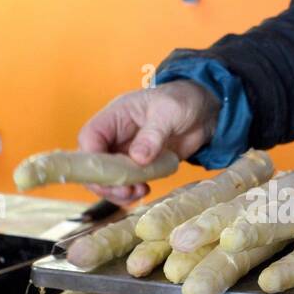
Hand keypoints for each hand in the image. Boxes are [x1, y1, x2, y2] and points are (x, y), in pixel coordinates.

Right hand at [77, 80, 219, 203]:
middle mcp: (115, 136)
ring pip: (108, 177)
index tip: (107, 175)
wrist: (203, 112)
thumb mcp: (169, 112)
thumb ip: (153, 134)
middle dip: (105, 181)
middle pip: (94, 162)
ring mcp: (126, 153)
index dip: (91, 158)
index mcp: (115, 116)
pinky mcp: (139, 166)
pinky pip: (126, 183)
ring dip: (117, 190)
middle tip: (126, 190)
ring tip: (138, 192)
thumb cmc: (182, 100)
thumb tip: (137, 158)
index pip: (90, 137)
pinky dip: (131, 191)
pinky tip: (145, 190)